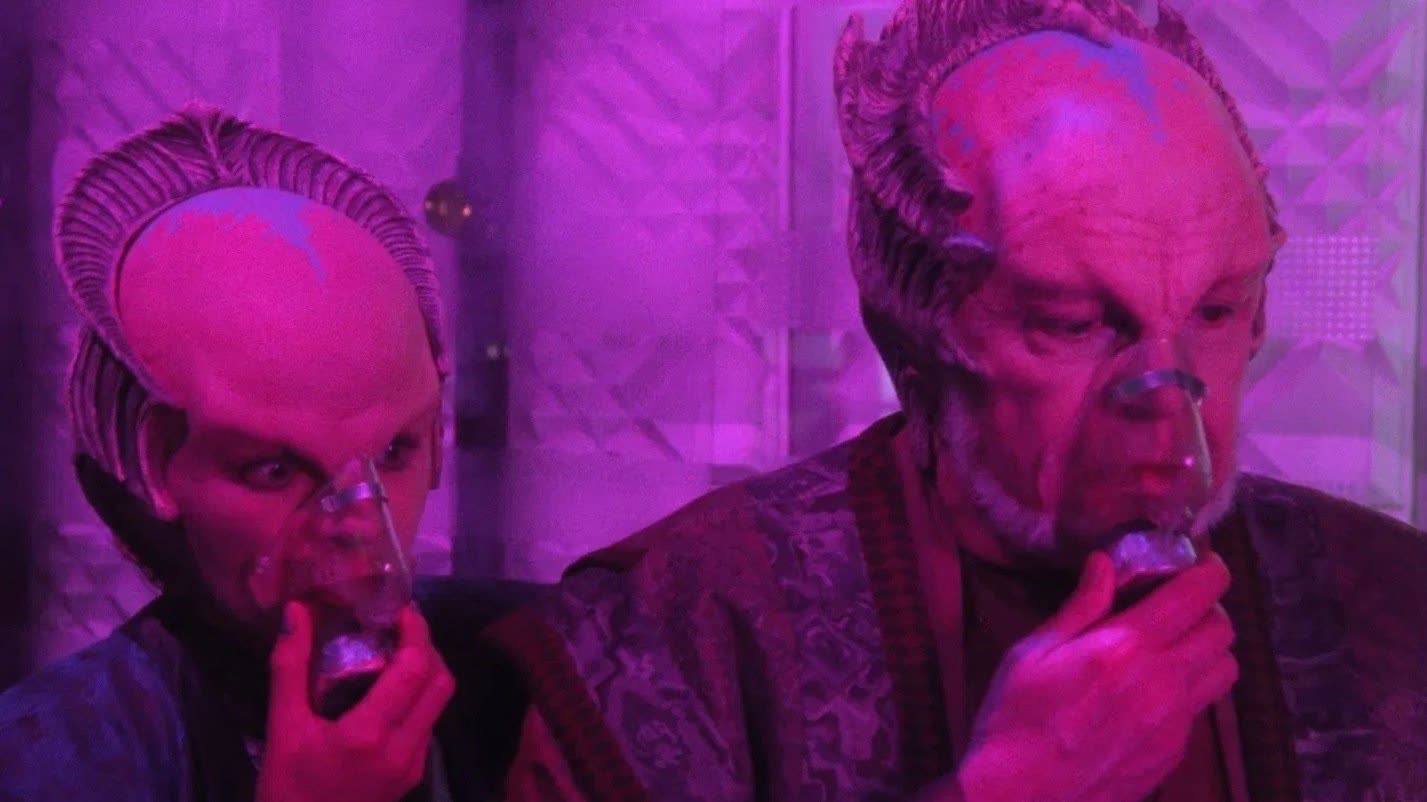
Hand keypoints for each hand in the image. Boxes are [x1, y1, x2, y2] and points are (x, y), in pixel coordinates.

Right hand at [255, 603, 456, 801]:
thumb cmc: (286, 792)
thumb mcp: (281, 730)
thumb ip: (289, 667)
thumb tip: (296, 612)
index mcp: (371, 734)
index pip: (414, 669)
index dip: (416, 632)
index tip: (402, 608)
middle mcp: (403, 749)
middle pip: (440, 682)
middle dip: (427, 647)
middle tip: (402, 625)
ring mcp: (412, 765)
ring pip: (438, 704)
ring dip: (427, 671)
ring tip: (397, 650)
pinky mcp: (412, 776)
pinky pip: (428, 724)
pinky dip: (420, 697)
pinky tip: (391, 688)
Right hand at [953, 552, 1235, 801]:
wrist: (1022, 796)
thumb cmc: (1016, 716)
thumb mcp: (1034, 651)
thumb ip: (1080, 605)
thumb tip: (1105, 563)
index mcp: (1128, 646)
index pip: (1198, 594)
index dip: (1210, 568)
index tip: (1201, 559)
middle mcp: (1164, 681)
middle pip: (1223, 629)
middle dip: (1209, 605)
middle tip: (1178, 601)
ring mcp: (1174, 722)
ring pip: (1225, 670)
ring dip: (1209, 647)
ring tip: (1175, 644)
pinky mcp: (1173, 752)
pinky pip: (1200, 707)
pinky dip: (1189, 686)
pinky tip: (1150, 690)